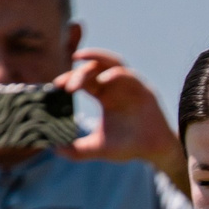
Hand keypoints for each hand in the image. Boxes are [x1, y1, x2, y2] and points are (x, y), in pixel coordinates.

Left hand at [61, 50, 179, 170]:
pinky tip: (103, 80)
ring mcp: (131, 85)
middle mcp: (116, 86)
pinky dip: (115, 74)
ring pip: (111, 62)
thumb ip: (77, 150)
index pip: (85, 80)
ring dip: (95, 57)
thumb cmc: (128, 146)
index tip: (57, 86)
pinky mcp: (144, 89)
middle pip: (94, 69)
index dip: (70, 79)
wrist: (154, 152)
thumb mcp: (98, 148)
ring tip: (79, 58)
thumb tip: (54, 149)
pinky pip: (128, 75)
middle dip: (79, 73)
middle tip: (66, 85)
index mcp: (105, 95)